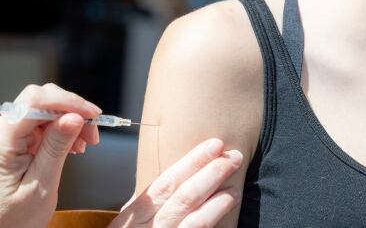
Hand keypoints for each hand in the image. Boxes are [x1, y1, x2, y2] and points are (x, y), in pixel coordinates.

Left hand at [0, 83, 101, 227]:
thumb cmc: (11, 218)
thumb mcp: (40, 185)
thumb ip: (56, 148)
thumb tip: (74, 116)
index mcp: (1, 140)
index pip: (35, 101)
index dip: (67, 102)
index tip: (92, 114)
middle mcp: (0, 130)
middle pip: (41, 100)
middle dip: (72, 111)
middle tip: (92, 134)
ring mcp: (6, 133)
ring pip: (45, 109)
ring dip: (70, 121)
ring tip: (85, 143)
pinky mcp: (15, 139)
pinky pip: (42, 122)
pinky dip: (62, 129)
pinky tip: (73, 146)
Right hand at [111, 138, 242, 227]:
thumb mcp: (131, 227)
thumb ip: (148, 207)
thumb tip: (180, 177)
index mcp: (131, 220)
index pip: (164, 183)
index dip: (191, 161)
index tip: (213, 145)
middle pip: (181, 195)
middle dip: (210, 171)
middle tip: (233, 156)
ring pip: (192, 216)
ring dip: (217, 194)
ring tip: (234, 180)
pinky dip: (213, 217)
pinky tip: (227, 203)